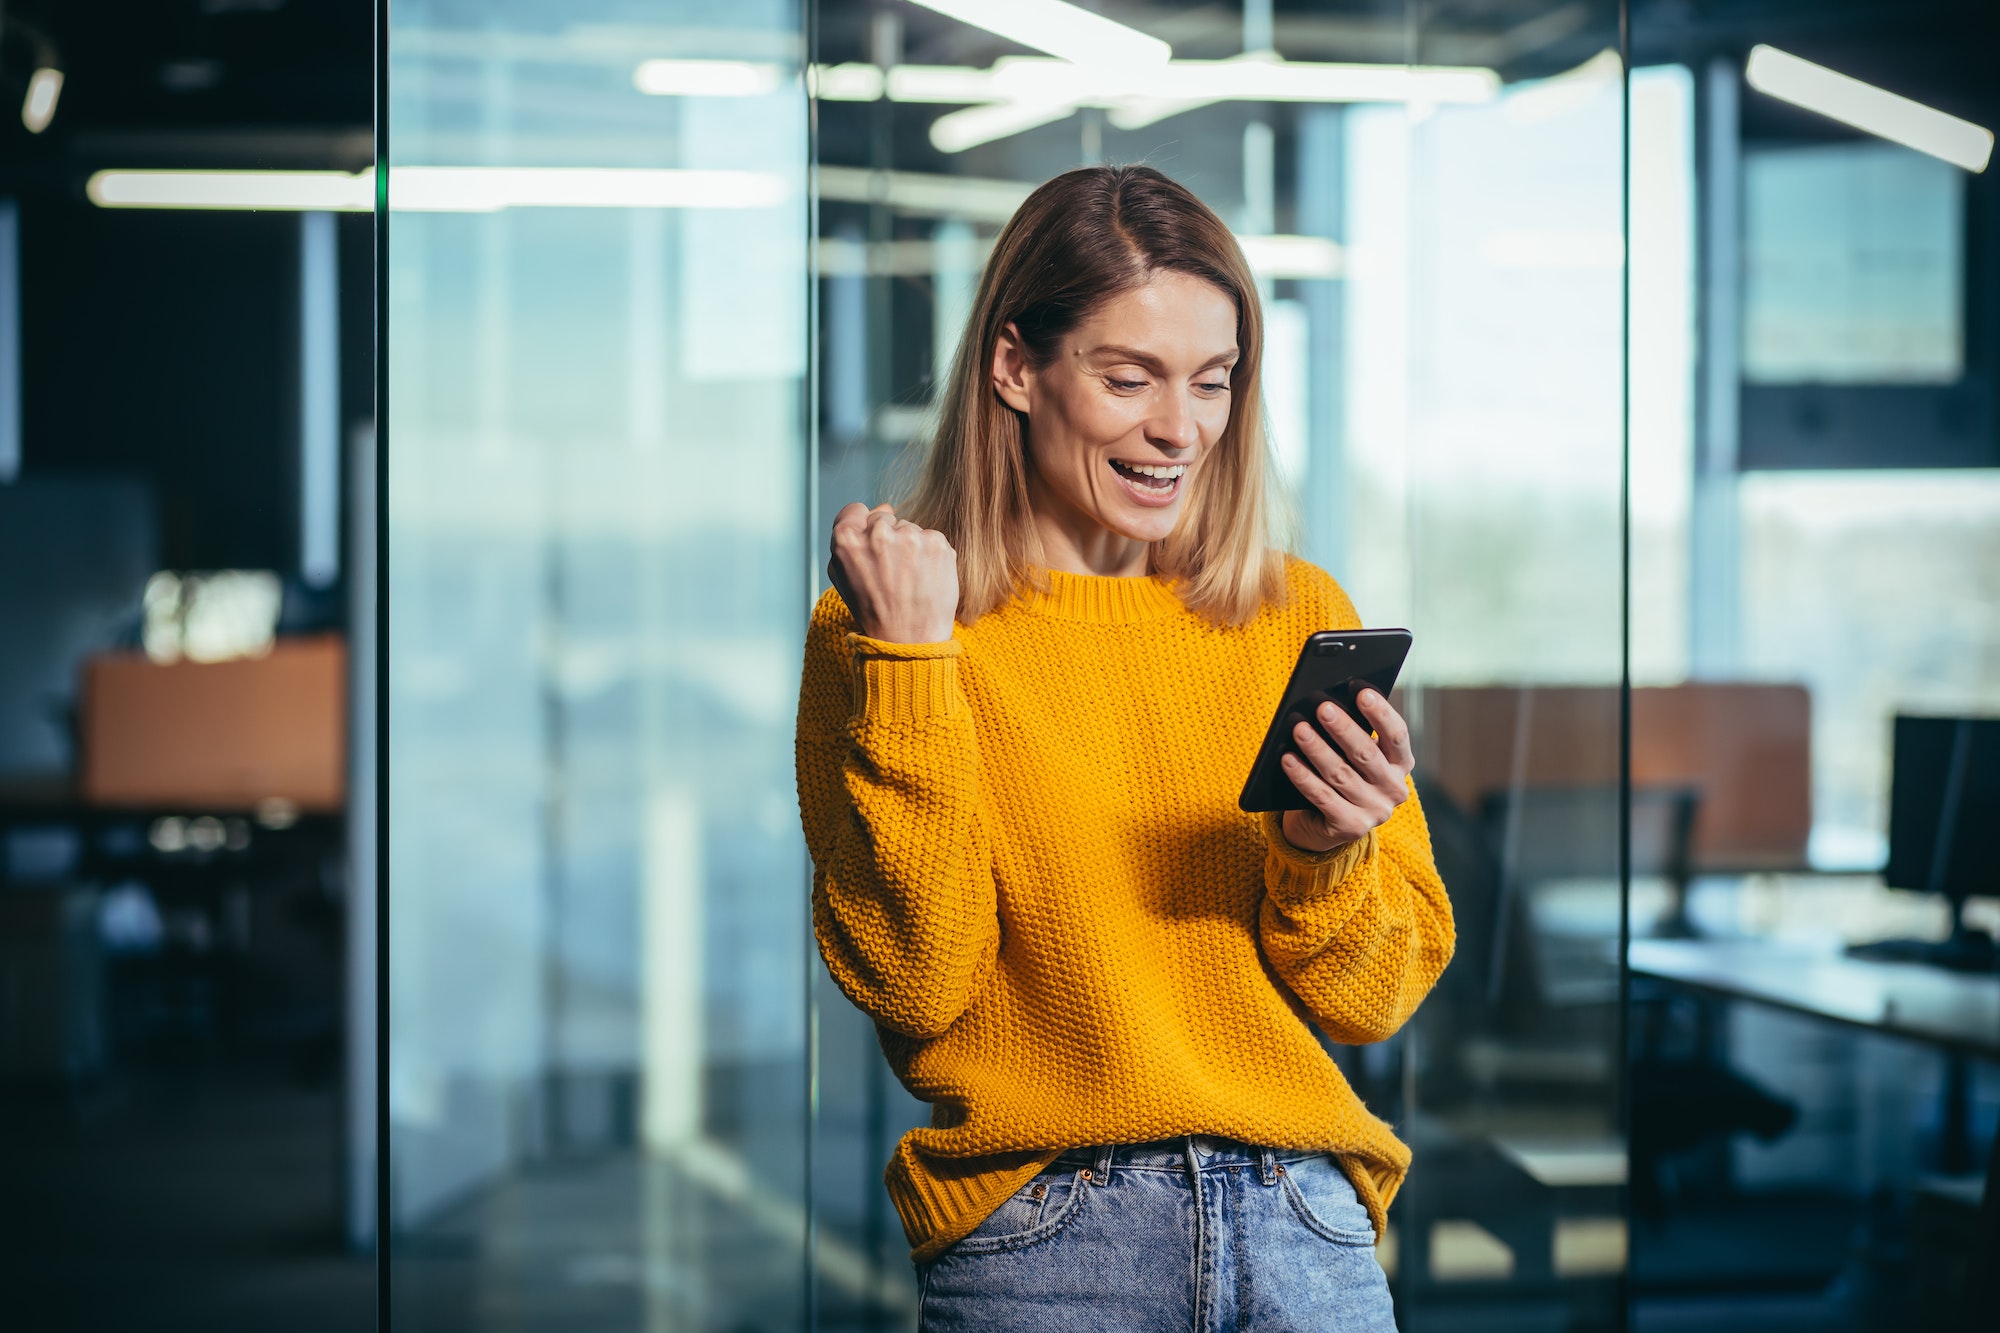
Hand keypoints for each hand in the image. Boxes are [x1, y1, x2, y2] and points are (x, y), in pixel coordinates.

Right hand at [827, 502, 959, 643]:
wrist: (909, 640)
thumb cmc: (874, 612)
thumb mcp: (842, 578)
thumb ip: (845, 543)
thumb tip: (869, 512)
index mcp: (847, 539)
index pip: (855, 510)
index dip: (862, 526)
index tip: (870, 544)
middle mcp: (878, 532)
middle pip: (884, 517)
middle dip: (888, 538)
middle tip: (891, 571)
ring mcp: (910, 536)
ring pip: (910, 528)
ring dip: (911, 547)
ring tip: (909, 579)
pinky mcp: (937, 543)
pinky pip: (932, 538)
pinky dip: (931, 555)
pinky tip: (925, 578)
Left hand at [1280, 689, 1414, 853]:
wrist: (1325, 824)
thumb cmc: (1341, 774)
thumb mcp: (1352, 755)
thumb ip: (1352, 734)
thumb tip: (1329, 704)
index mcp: (1401, 764)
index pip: (1397, 735)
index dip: (1381, 713)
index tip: (1362, 692)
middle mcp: (1394, 789)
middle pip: (1366, 754)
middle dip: (1343, 729)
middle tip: (1322, 708)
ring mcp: (1374, 811)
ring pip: (1341, 775)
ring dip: (1317, 750)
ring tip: (1299, 729)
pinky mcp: (1351, 826)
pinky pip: (1322, 797)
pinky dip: (1303, 776)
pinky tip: (1288, 759)